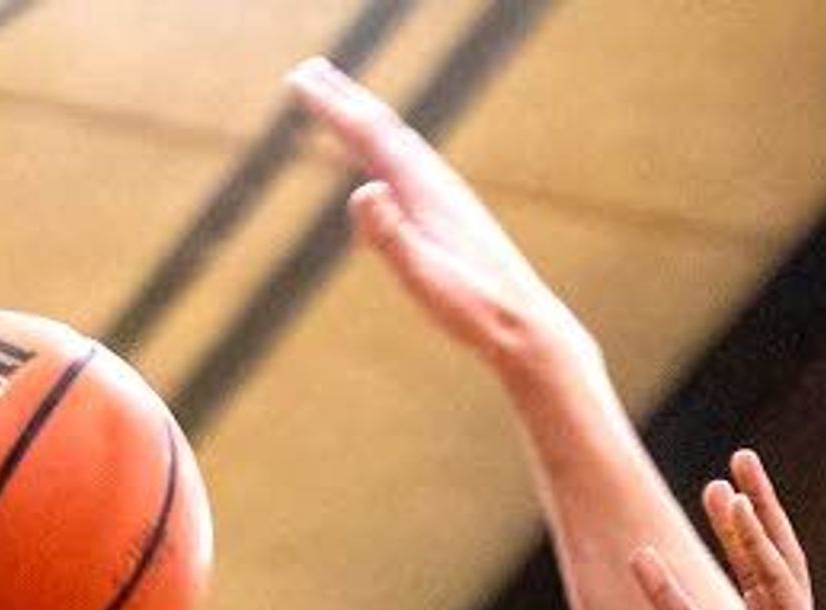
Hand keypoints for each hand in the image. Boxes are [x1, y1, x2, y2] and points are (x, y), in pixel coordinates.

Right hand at [289, 57, 594, 379]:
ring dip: (366, 119)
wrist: (525, 324)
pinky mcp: (452, 216)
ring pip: (399, 145)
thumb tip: (363, 190)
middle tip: (307, 69)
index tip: (299, 78)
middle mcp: (437, 184)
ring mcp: (446, 197)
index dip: (332, 106)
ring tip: (342, 103)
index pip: (370, 135)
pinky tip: (383, 164)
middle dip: (344, 98)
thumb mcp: (425, 278)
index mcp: (425, 191)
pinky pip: (410, 169)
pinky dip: (387, 152)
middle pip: (383, 128)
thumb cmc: (475, 308)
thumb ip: (392, 235)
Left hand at [634, 451, 825, 609]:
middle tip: (715, 486)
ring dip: (755, 517)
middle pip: (744, 576)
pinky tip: (747, 509)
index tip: (639, 555)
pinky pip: (781, 581)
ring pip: (771, 564)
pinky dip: (763, 544)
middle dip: (730, 531)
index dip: (665, 588)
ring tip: (739, 469)